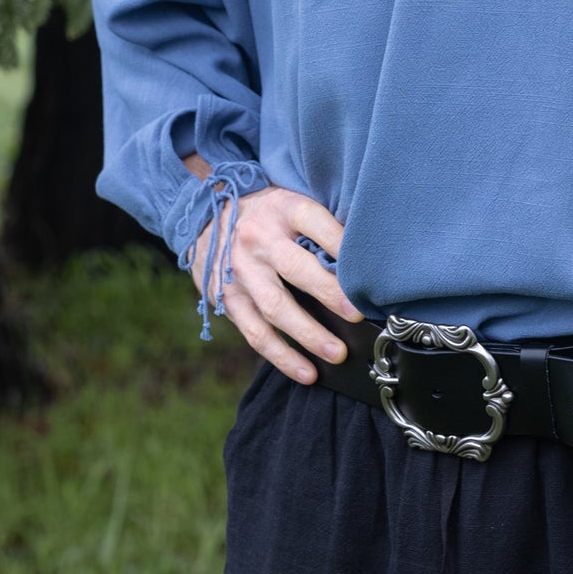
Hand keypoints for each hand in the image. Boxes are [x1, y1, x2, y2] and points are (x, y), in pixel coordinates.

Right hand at [188, 179, 362, 381]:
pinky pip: (256, 332)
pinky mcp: (228, 299)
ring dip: (308, 335)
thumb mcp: (291, 201)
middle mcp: (259, 240)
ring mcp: (241, 272)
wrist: (205, 214)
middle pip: (296, 269)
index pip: (315, 222)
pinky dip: (282, 356)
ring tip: (337, 353)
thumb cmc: (266, 212)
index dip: (341, 244)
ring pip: (276, 308)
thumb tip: (366, 258)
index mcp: (282, 209)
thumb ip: (321, 225)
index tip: (367, 269)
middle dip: (330, 294)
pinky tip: (307, 372)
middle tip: (358, 315)